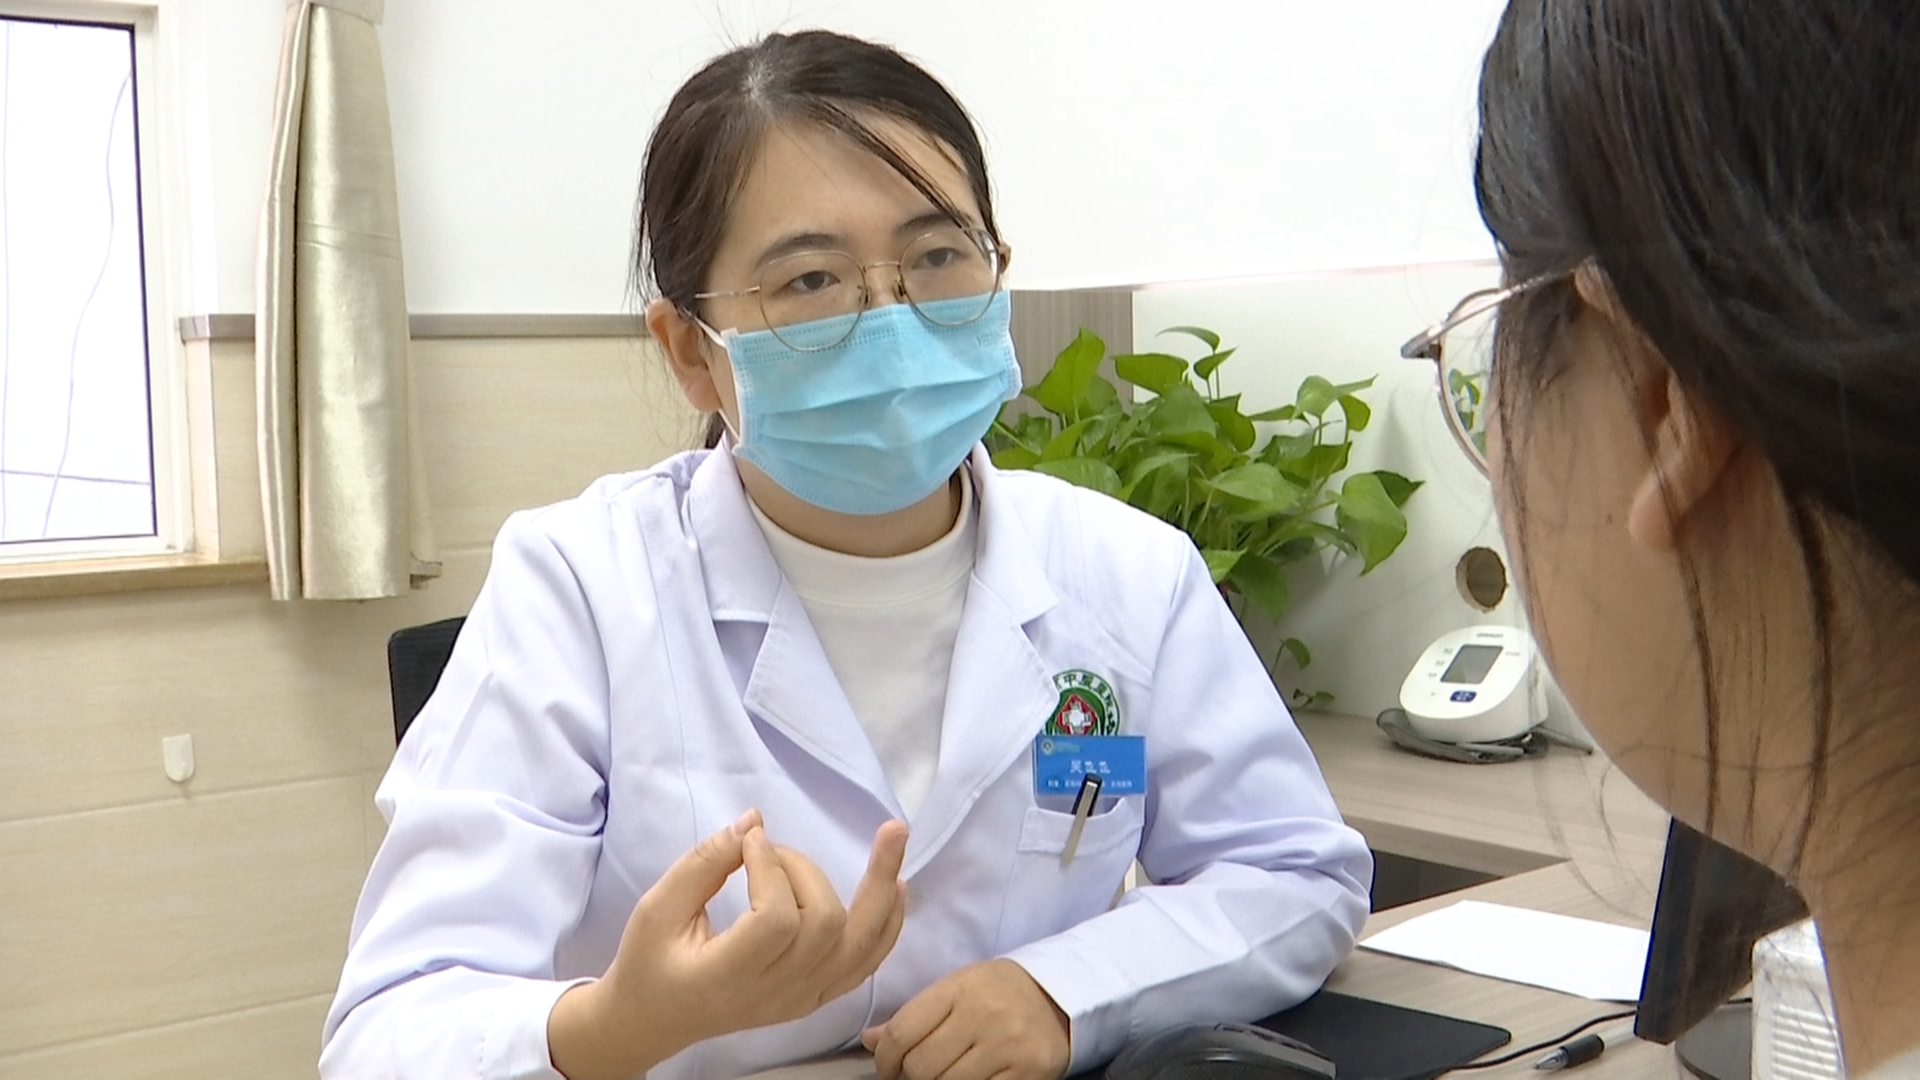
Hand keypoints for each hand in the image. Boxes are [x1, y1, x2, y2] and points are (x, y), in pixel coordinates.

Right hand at [549, 810, 908, 1079]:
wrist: (653, 1019)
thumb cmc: (648, 962)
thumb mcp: (656, 909)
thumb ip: (703, 863)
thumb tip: (754, 821)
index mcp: (727, 977)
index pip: (776, 920)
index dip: (770, 868)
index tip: (749, 841)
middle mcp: (774, 995)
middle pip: (824, 925)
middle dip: (803, 869)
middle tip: (768, 851)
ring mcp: (801, 999)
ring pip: (859, 944)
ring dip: (878, 886)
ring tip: (892, 835)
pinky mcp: (815, 996)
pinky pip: (866, 963)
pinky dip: (889, 923)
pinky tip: (897, 884)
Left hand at [861, 959, 1069, 1079]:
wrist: (1060, 997)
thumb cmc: (998, 992)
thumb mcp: (956, 989)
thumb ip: (914, 1014)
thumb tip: (869, 1040)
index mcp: (960, 988)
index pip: (903, 1031)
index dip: (885, 1058)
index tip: (886, 1068)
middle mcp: (983, 1015)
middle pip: (921, 1066)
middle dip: (912, 1074)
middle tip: (918, 1072)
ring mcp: (1007, 1047)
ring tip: (947, 1073)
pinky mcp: (1026, 1074)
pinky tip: (969, 1078)